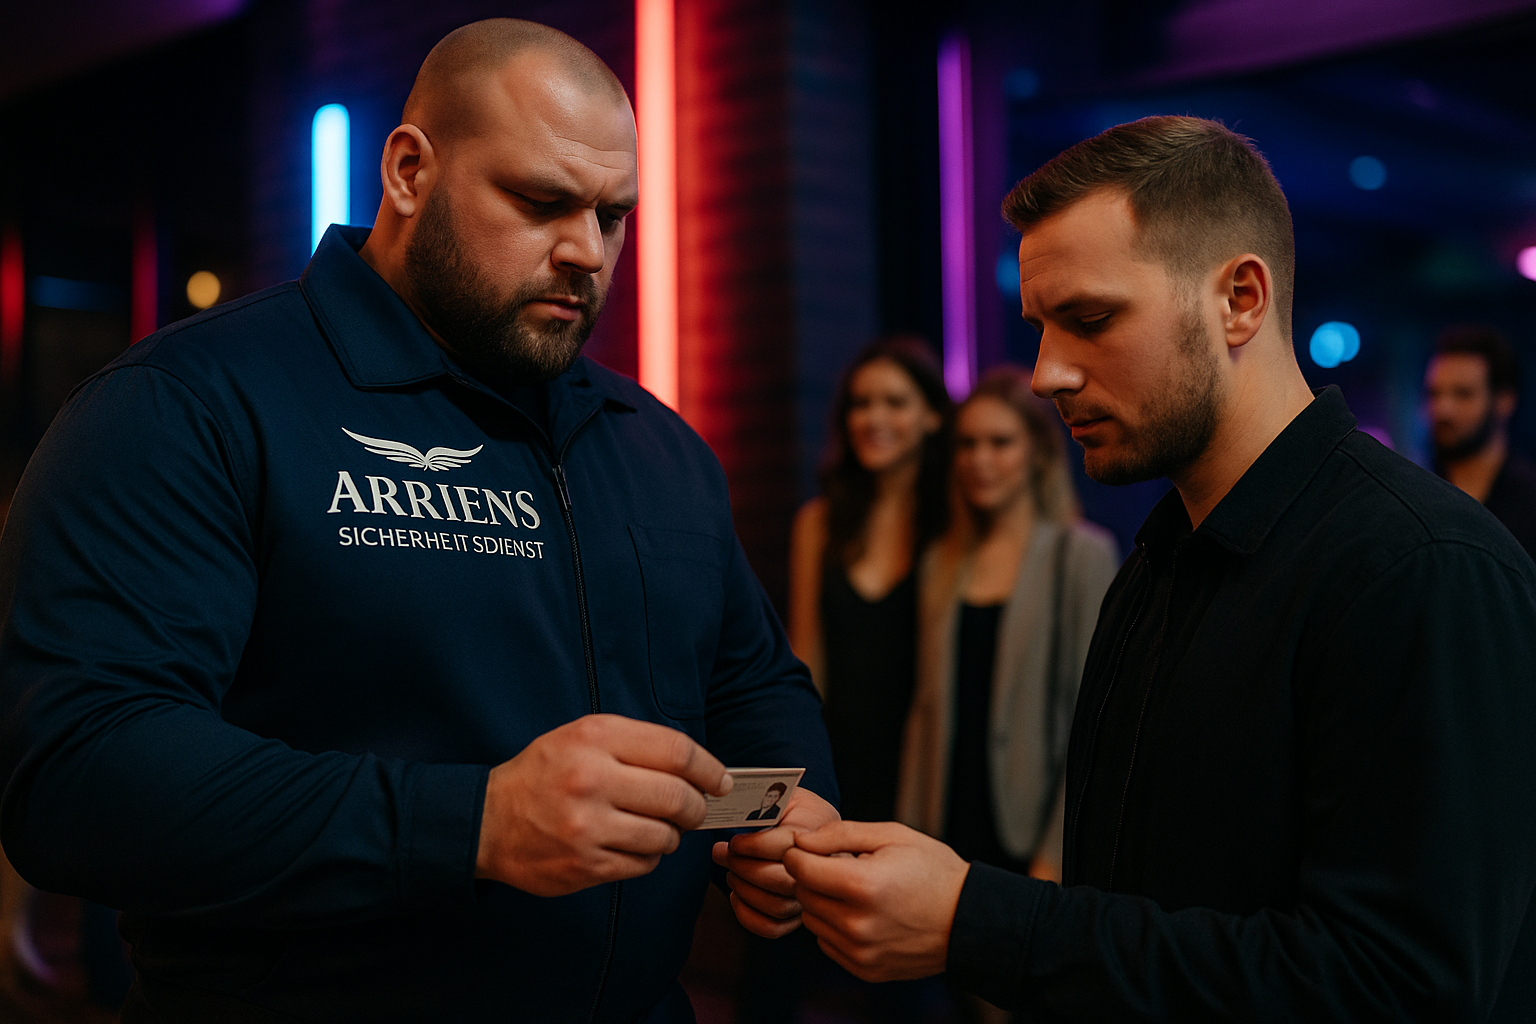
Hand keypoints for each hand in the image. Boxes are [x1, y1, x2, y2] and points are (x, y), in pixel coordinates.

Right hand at [476, 714, 730, 896]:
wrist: (487, 821)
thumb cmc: (543, 775)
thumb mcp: (581, 737)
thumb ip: (636, 744)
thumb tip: (699, 769)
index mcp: (595, 738)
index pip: (676, 752)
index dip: (708, 768)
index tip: (720, 780)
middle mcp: (591, 779)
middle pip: (677, 797)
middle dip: (695, 807)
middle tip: (693, 810)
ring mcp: (588, 827)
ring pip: (664, 836)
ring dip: (670, 835)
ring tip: (653, 827)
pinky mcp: (585, 865)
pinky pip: (642, 864)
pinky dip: (646, 857)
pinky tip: (629, 844)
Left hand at [710, 788, 838, 937]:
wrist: (819, 828)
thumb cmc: (798, 809)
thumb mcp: (787, 795)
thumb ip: (766, 804)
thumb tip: (732, 816)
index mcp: (819, 834)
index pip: (784, 847)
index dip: (752, 846)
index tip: (734, 841)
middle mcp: (821, 870)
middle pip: (780, 881)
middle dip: (743, 868)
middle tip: (724, 853)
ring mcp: (811, 896)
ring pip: (776, 906)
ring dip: (743, 890)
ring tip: (730, 871)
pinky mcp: (798, 916)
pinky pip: (772, 928)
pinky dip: (747, 915)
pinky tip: (736, 895)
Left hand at [783, 821, 968, 981]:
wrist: (968, 920)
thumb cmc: (932, 871)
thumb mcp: (891, 835)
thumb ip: (839, 834)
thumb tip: (800, 842)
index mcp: (863, 886)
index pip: (800, 869)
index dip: (798, 853)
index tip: (808, 848)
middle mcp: (857, 924)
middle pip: (803, 895)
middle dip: (812, 876)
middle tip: (840, 866)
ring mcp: (860, 952)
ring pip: (812, 920)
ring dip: (822, 902)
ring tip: (854, 891)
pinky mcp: (865, 969)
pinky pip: (827, 943)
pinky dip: (835, 926)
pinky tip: (861, 913)